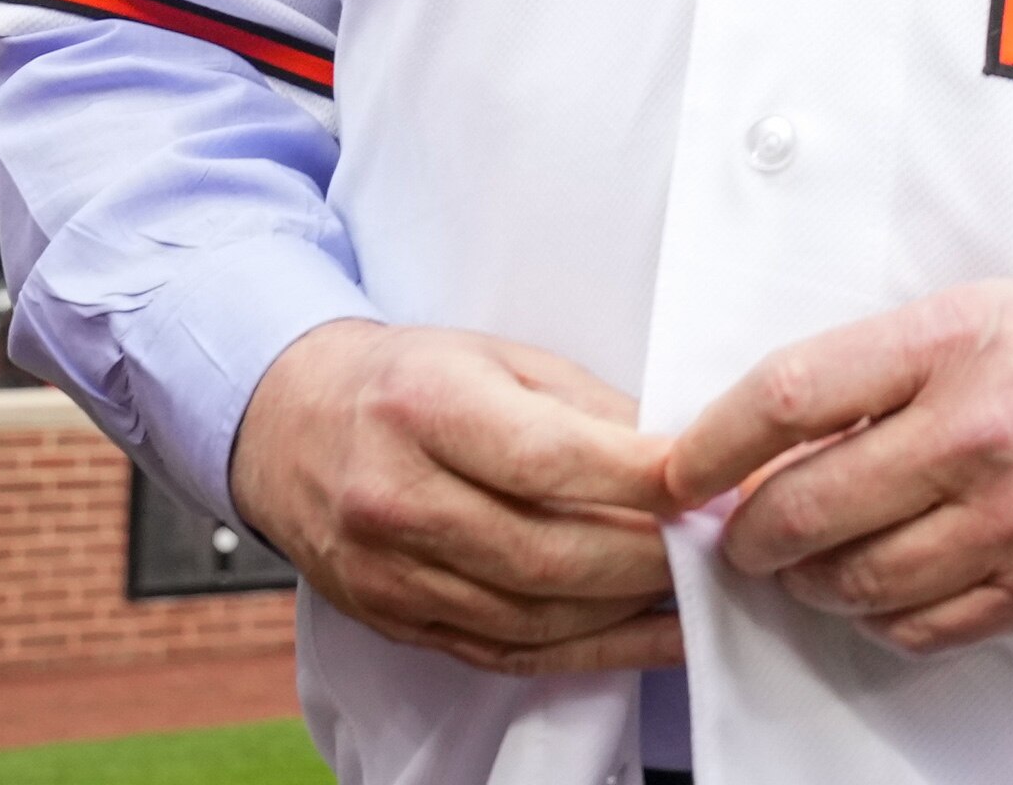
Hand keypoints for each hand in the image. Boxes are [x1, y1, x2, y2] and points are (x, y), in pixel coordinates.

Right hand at [228, 321, 682, 677]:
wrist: (291, 427)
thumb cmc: (408, 380)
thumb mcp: (499, 358)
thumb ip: (589, 408)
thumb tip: (686, 456)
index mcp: (422, 410)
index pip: (546, 458)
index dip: (638, 478)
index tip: (709, 480)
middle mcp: (395, 499)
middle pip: (546, 554)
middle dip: (651, 557)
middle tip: (721, 541)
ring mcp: (389, 575)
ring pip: (534, 616)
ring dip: (632, 609)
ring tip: (698, 583)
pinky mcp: (396, 622)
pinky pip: (509, 653)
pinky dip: (592, 650)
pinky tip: (652, 634)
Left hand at [664, 274, 1012, 657]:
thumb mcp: (975, 313)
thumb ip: (876, 371)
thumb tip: (769, 441)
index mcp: (950, 342)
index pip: (789, 397)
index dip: (714, 445)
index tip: (683, 472)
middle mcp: (978, 429)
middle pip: (807, 508)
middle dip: (749, 536)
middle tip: (739, 535)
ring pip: (857, 583)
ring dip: (810, 584)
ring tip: (811, 562)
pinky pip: (925, 629)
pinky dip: (881, 619)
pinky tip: (882, 589)